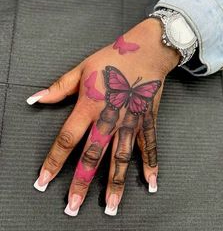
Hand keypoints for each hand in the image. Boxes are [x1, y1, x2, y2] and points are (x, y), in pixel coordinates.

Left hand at [28, 18, 179, 215]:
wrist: (145, 51)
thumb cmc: (113, 58)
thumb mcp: (82, 69)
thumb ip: (59, 87)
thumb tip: (35, 99)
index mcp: (90, 106)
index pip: (67, 139)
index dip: (54, 161)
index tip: (44, 181)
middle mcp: (110, 118)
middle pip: (93, 155)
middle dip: (82, 183)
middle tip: (74, 206)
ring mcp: (131, 121)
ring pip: (121, 157)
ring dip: (115, 183)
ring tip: (111, 206)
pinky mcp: (147, 120)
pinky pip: (149, 145)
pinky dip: (151, 164)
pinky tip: (150, 182)